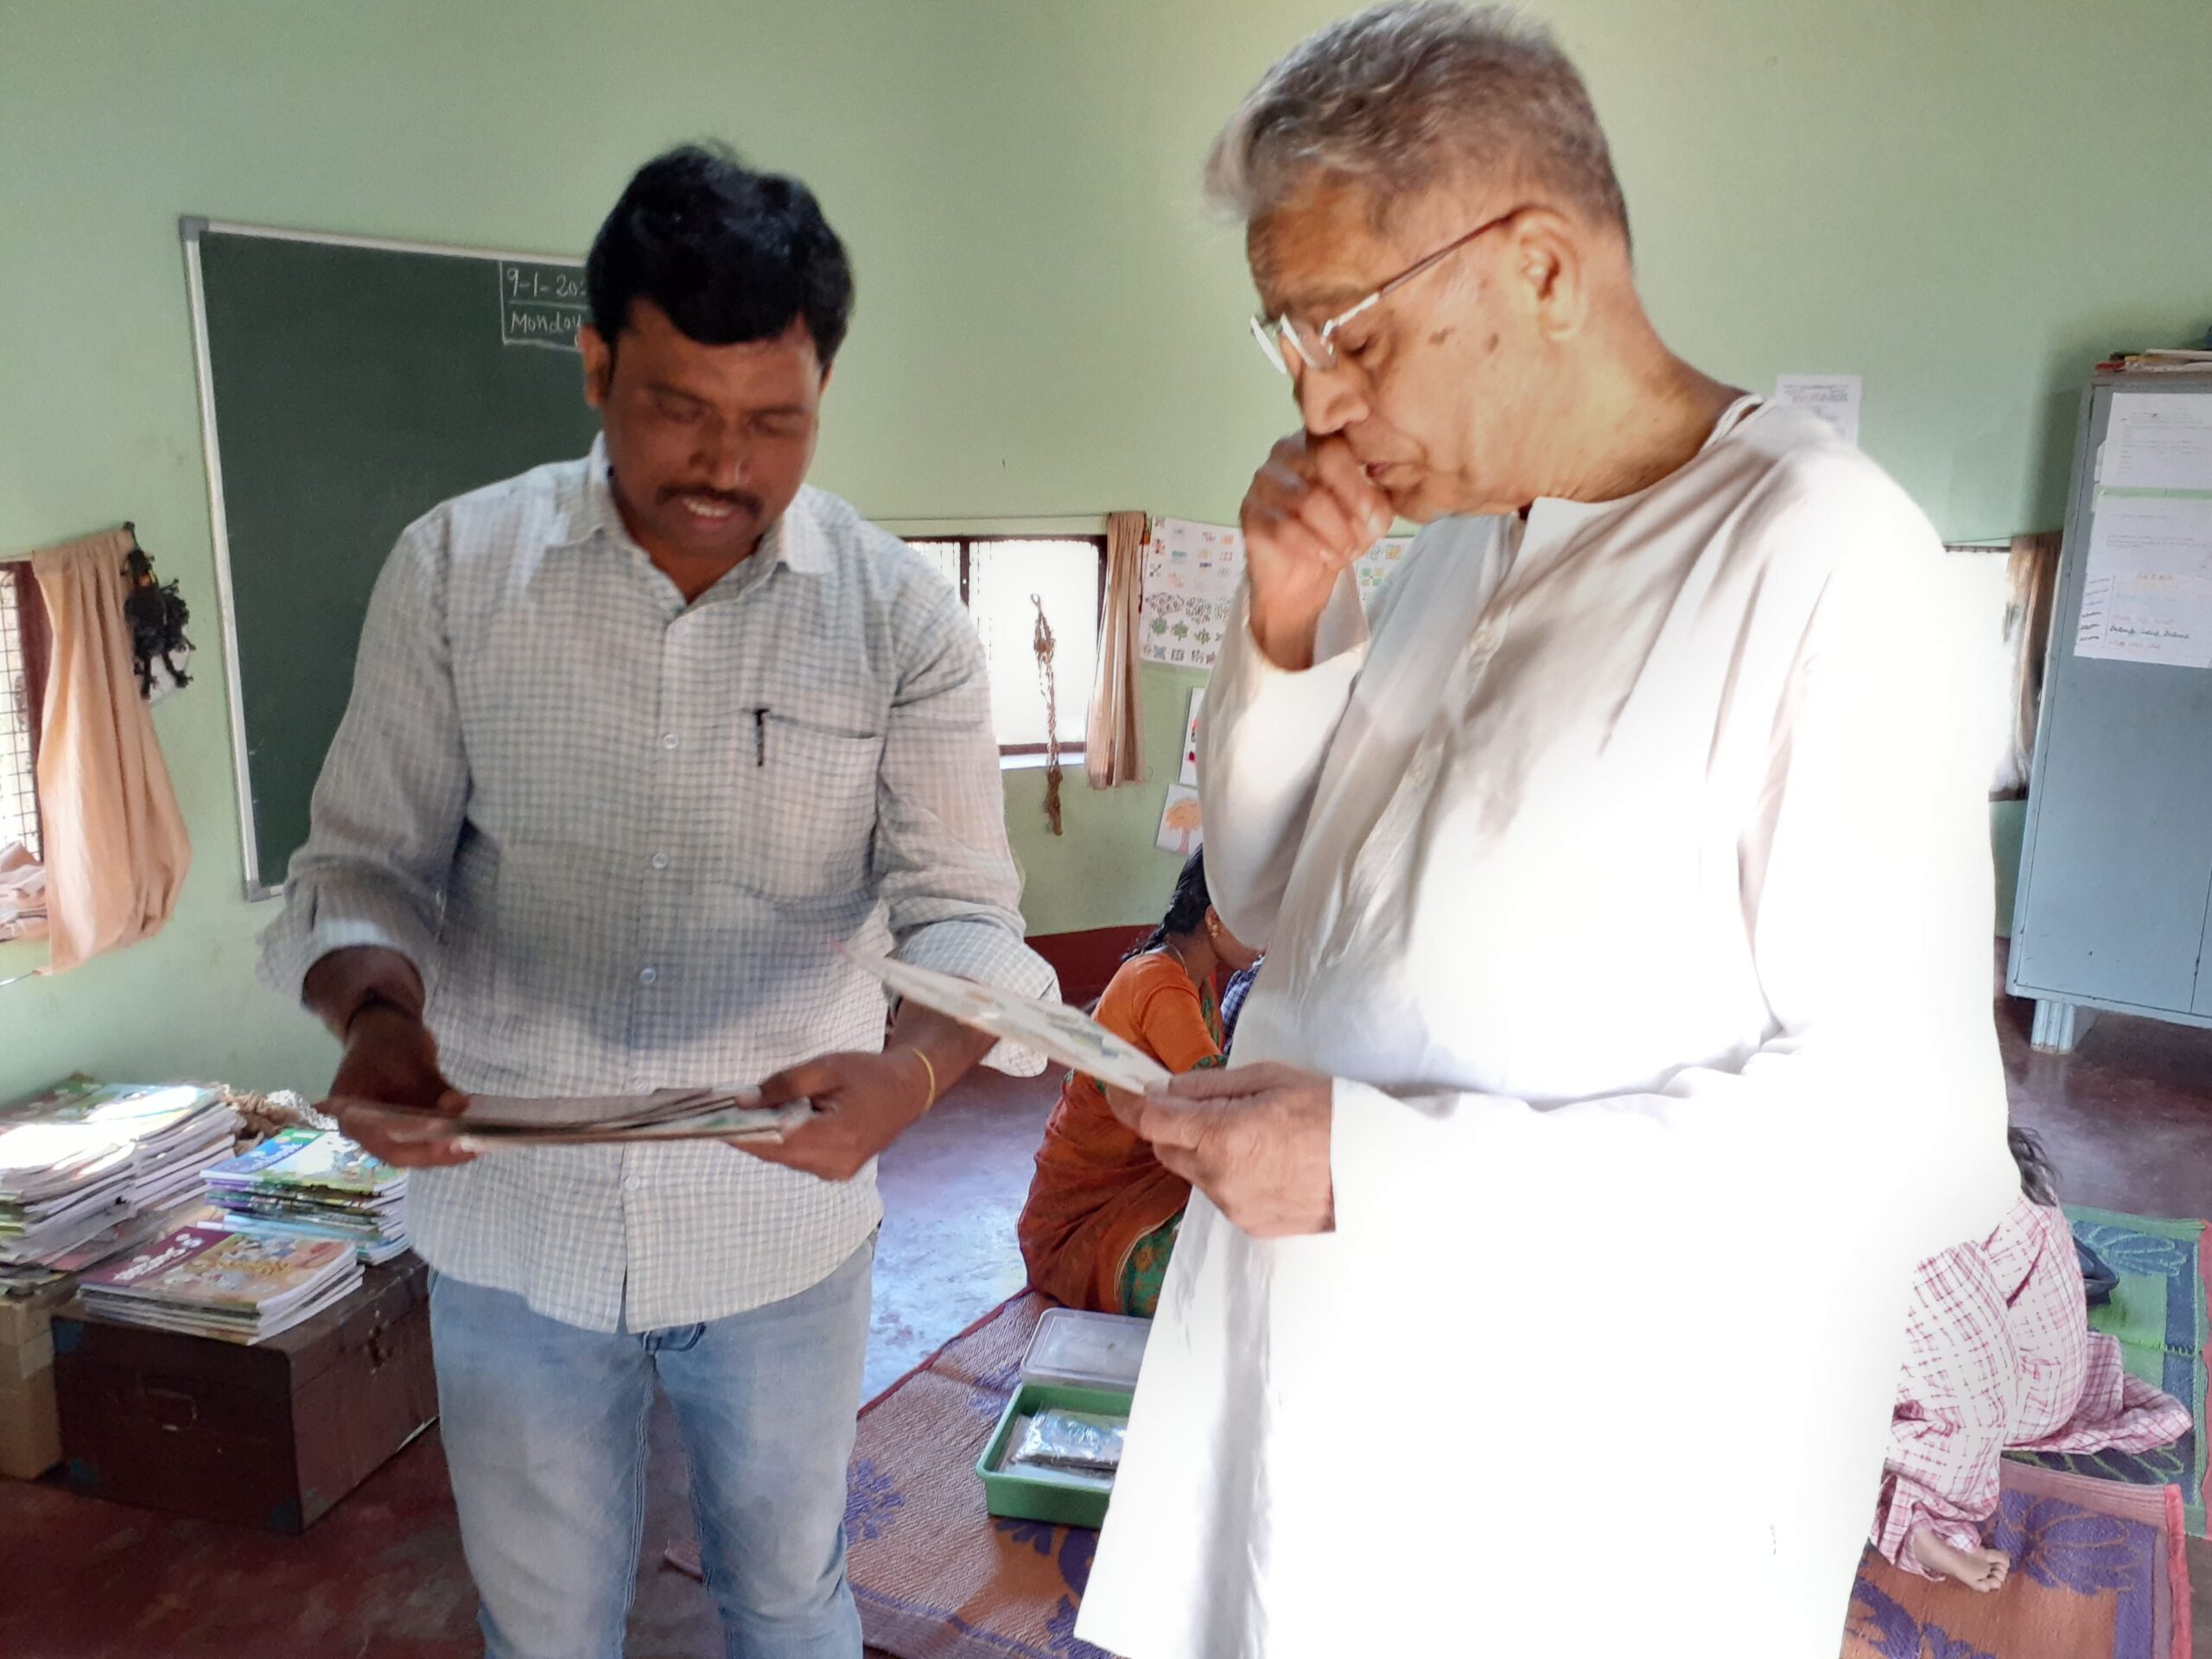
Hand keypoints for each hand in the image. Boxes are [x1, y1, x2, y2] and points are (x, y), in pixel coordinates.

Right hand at [321, 1003, 476, 1168]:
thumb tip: (460, 1107)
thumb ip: (434, 1086)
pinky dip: (446, 1139)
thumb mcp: (411, 1057)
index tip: (445, 1137)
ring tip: (477, 1144)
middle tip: (469, 1147)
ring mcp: (383, 1132)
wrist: (385, 1027)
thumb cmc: (390, 1040)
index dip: (415, 1140)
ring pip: (414, 1152)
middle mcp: (363, 1129)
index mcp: (351, 1111)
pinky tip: (472, 1134)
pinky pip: (424, 1141)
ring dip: (445, 1150)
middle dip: (435, 1152)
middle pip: (399, 1152)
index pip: (383, 1136)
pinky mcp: (403, 1129)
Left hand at [737, 1048, 934, 1181]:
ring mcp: (835, 1172)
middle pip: (776, 1152)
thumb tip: (744, 1101)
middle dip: (748, 1132)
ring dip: (764, 1136)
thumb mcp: (827, 1067)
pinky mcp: (835, 1171)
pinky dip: (782, 1141)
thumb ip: (785, 1084)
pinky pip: (797, 1158)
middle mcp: (835, 1164)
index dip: (740, 1133)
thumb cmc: (869, 1073)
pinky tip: (774, 1121)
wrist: (908, 1090)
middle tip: (722, 1110)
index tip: (709, 1122)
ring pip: (784, 1157)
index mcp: (837, 1137)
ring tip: (746, 1112)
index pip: (775, 1141)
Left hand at [1106, 1060, 1334, 1238]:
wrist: (1379, 1166)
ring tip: (1253, 1134)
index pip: (1151, 1120)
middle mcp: (1219, 1177)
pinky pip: (1220, 1195)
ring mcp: (1233, 1207)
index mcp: (1222, 1134)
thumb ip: (1207, 1086)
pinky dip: (1229, 1175)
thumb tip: (1163, 1088)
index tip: (1120, 1088)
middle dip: (1174, 1125)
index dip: (1129, 1102)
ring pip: (1193, 1173)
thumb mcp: (1269, 1078)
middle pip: (1167, 1149)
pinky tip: (1266, 1161)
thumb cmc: (1329, 1111)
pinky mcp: (1250, 1226)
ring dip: (1204, 1152)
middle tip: (1208, 1104)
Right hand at [1240, 431, 1393, 669]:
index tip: (1377, 520)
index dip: (1362, 482)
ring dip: (1337, 533)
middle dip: (1354, 502)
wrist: (1299, 579)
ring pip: (1309, 499)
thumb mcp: (1369, 519)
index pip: (1340, 444)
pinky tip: (1325, 557)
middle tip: (1366, 537)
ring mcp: (1264, 480)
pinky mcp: (1250, 512)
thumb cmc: (1336, 536)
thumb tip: (1372, 514)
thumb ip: (1377, 506)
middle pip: (1324, 459)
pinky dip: (1314, 546)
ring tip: (1346, 553)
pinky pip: (1286, 527)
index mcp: (1318, 441)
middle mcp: (1286, 452)